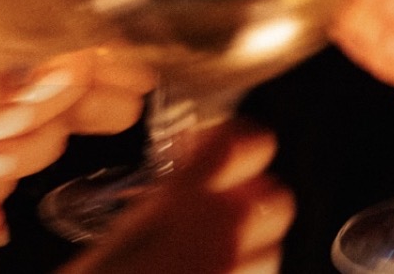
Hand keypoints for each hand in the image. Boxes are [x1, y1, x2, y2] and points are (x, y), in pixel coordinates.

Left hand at [0, 0, 154, 243]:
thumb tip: (29, 84)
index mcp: (27, 26)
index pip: (103, 42)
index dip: (84, 72)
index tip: (28, 93)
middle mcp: (32, 72)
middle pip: (108, 98)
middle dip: (62, 116)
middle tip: (1, 122)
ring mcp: (13, 121)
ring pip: (59, 145)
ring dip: (19, 156)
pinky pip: (10, 197)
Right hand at [61, 119, 294, 273]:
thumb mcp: (119, 237)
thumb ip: (164, 203)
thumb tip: (187, 177)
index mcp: (185, 199)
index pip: (246, 142)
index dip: (242, 141)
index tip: (227, 145)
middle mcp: (222, 234)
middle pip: (275, 197)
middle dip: (254, 199)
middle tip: (225, 204)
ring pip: (273, 248)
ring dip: (253, 246)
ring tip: (218, 253)